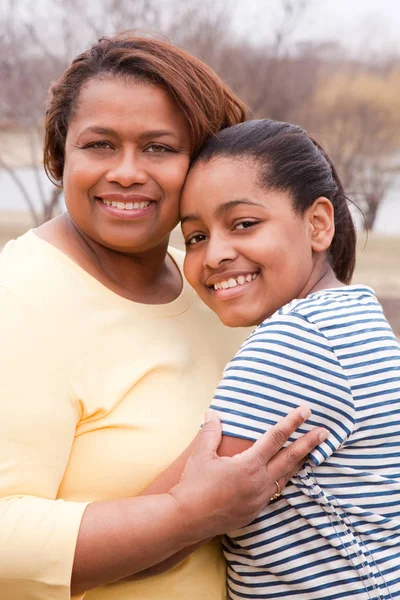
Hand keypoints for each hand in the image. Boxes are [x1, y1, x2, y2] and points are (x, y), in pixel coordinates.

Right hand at [169, 406, 327, 540]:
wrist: (187, 519)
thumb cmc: (193, 484)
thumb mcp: (201, 454)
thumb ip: (211, 431)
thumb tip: (213, 413)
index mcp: (249, 465)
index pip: (276, 438)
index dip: (292, 422)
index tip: (306, 411)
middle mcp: (259, 482)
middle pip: (290, 459)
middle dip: (309, 444)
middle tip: (325, 432)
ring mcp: (259, 498)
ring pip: (286, 477)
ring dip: (301, 463)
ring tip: (313, 452)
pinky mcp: (255, 510)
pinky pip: (276, 491)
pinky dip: (286, 479)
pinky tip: (288, 475)